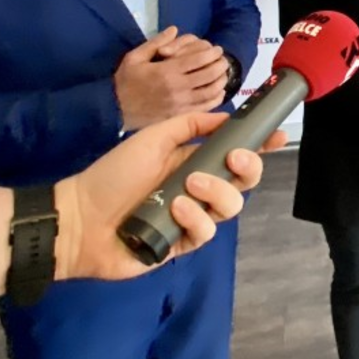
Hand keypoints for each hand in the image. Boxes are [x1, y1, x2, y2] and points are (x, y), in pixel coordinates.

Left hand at [53, 111, 287, 279]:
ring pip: (231, 207)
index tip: (278, 136)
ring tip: (187, 187)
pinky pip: (206, 231)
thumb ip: (189, 125)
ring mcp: (193, 217)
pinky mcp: (184, 243)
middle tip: (237, 158)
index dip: (260, 145)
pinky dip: (194, 219)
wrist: (80, 218)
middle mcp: (199, 189)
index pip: (236, 153)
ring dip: (216, 192)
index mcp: (194, 161)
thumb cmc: (113, 174)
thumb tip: (224, 115)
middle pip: (244, 181)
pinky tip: (174, 210)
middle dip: (249, 167)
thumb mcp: (152, 138)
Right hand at [114, 27, 230, 129]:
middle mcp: (177, 88)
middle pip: (208, 75)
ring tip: (223, 75)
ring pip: (209, 93)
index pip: (198, 60)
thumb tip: (174, 30)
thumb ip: (155, 43)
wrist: (113, 109)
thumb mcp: (134, 57)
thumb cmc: (124, 81)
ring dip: (220, 82)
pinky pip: (203, 108)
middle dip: (220, 65)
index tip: (218, 50)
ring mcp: (179, 104)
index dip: (211, 53)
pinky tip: (218, 93)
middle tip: (224, 61)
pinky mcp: (179, 116)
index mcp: (166, 71)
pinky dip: (215, 100)